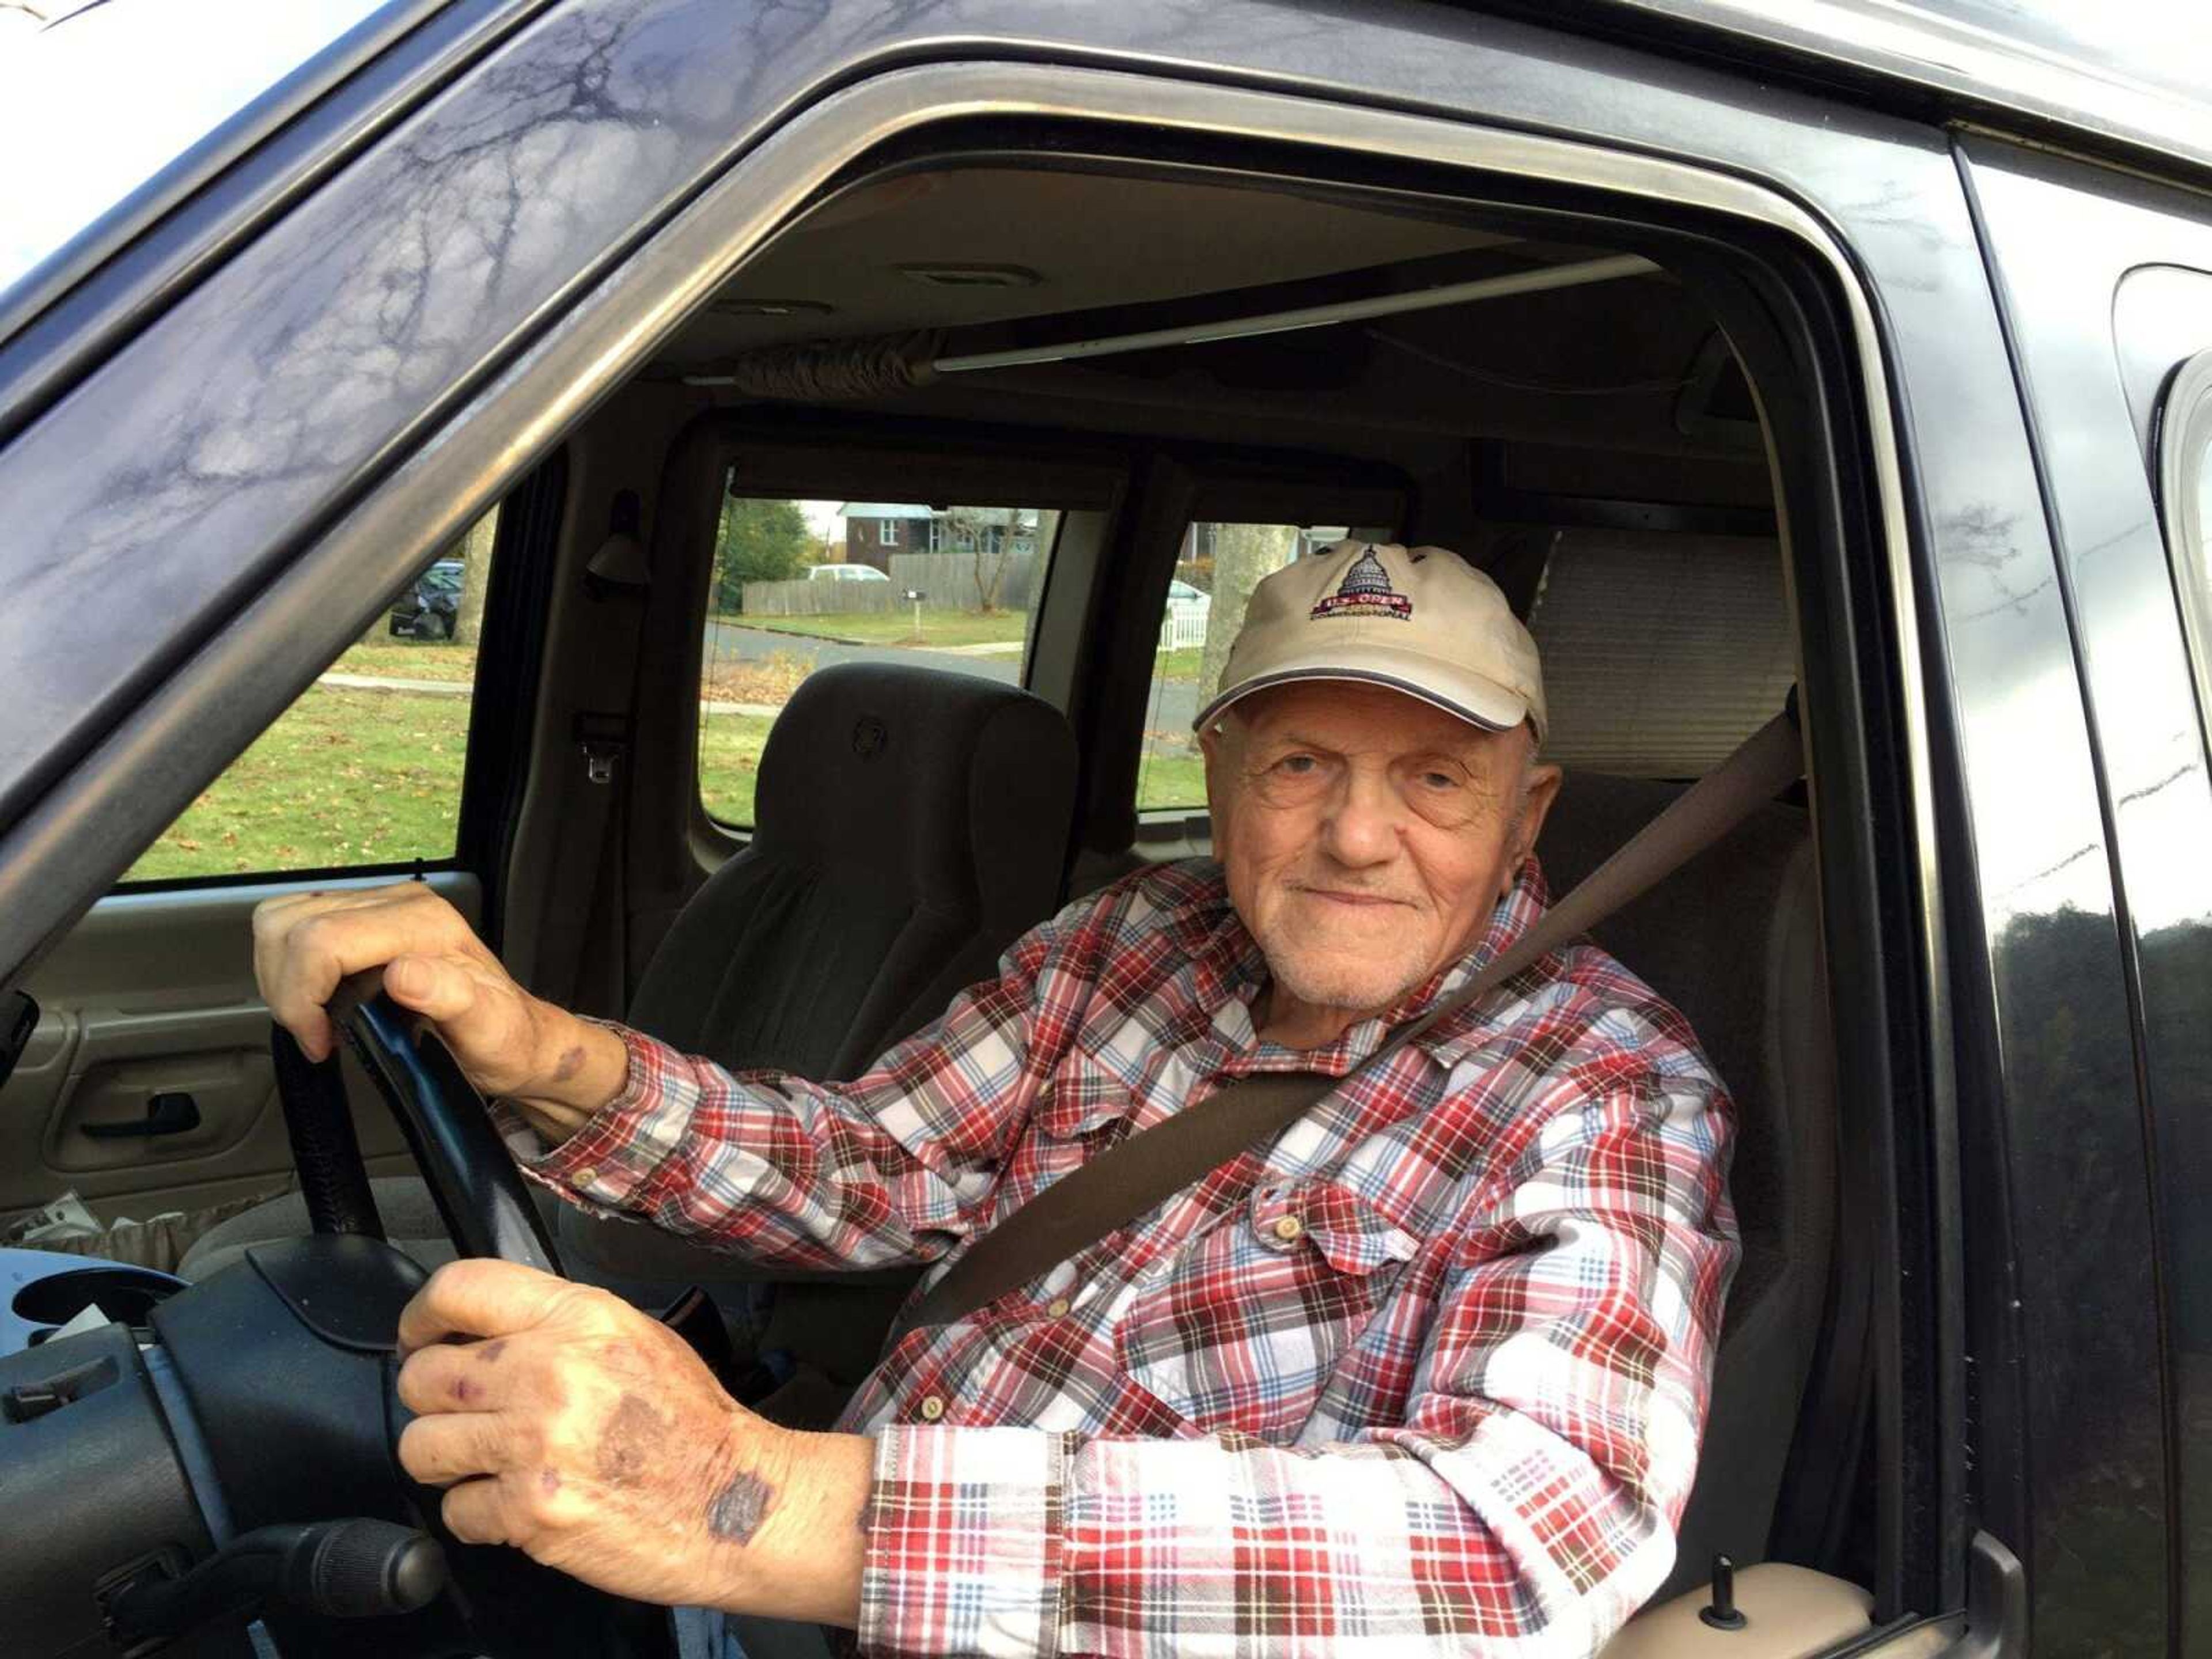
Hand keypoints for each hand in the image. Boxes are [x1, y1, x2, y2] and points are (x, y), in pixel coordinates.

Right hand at [251, 883, 625, 1134]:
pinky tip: (314, 999)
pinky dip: (286, 966)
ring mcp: (378, 906)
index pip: (323, 940)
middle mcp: (399, 903)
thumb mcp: (487, 1029)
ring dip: (280, 976)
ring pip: (283, 919)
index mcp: (424, 925)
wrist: (517, 1034)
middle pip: (292, 925)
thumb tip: (403, 975)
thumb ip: (450, 998)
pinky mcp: (362, 917)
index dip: (303, 996)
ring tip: (311, 1018)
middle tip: (314, 1034)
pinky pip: (293, 924)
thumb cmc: (503, 1036)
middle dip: (287, 989)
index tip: (320, 1041)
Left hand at [393, 1260, 868, 1621]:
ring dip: (446, 1461)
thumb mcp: (634, 1336)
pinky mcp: (528, 1510)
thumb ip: (558, 1327)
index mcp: (579, 1318)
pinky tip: (516, 1504)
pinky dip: (477, 1515)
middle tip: (465, 1415)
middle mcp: (550, 1371)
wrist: (734, 1503)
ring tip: (485, 1464)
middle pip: (422, 1376)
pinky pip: (454, 1511)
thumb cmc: (691, 1424)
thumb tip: (484, 1333)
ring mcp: (535, 1442)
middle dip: (434, 1400)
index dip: (421, 1316)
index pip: (459, 1289)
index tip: (419, 1337)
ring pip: (421, 1447)